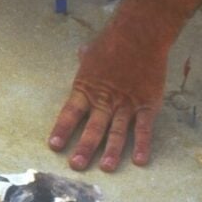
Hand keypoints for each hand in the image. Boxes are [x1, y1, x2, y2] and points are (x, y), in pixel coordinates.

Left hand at [48, 23, 170, 171]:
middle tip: (75, 166)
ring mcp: (127, 104)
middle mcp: (105, 100)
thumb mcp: (92, 52)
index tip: (54, 145)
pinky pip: (144, 128)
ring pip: (117, 132)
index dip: (62, 129)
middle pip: (92, 128)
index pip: (70, 113)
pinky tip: (139, 160)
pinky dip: (142, 144)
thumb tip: (81, 53)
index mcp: (86, 89)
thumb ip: (86, 59)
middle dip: (84, 148)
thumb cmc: (114, 41)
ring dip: (111, 151)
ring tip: (104, 168)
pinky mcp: (147, 104)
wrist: (141, 33)